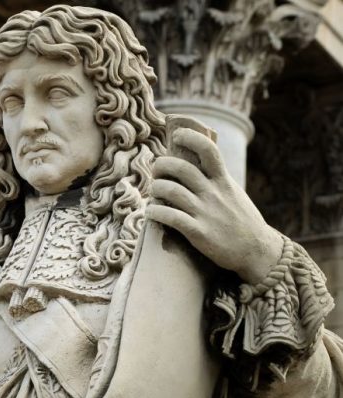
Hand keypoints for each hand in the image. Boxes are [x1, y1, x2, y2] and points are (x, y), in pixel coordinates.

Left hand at [145, 127, 282, 283]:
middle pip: (181, 168)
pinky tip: (150, 212)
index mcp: (223, 181)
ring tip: (154, 191)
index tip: (176, 135)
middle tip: (156, 169)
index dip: (190, 137)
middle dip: (162, 164)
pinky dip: (154, 212)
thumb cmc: (241, 220)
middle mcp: (214, 194)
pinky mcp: (198, 232)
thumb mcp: (233, 193)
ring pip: (171, 190)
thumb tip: (196, 160)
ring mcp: (206, 213)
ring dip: (155, 188)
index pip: (209, 150)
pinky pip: (170, 217)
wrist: (257, 252)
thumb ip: (216, 178)